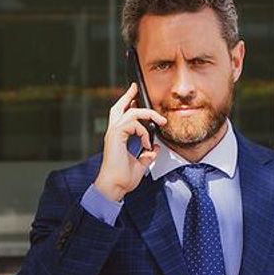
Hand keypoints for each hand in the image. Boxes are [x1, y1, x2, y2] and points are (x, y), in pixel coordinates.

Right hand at [94, 83, 166, 201]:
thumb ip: (147, 155)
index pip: (122, 116)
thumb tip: (155, 149)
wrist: (114, 187)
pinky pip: (132, 123)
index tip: (135, 97)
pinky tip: (146, 143)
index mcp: (118, 137)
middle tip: (135, 87)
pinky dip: (142, 131)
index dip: (128, 104)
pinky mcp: (115, 136)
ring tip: (160, 122)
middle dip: (128, 95)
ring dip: (148, 115)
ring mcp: (113, 134)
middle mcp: (114, 133)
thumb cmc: (122, 179)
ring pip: (130, 113)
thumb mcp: (140, 165)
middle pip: (118, 107)